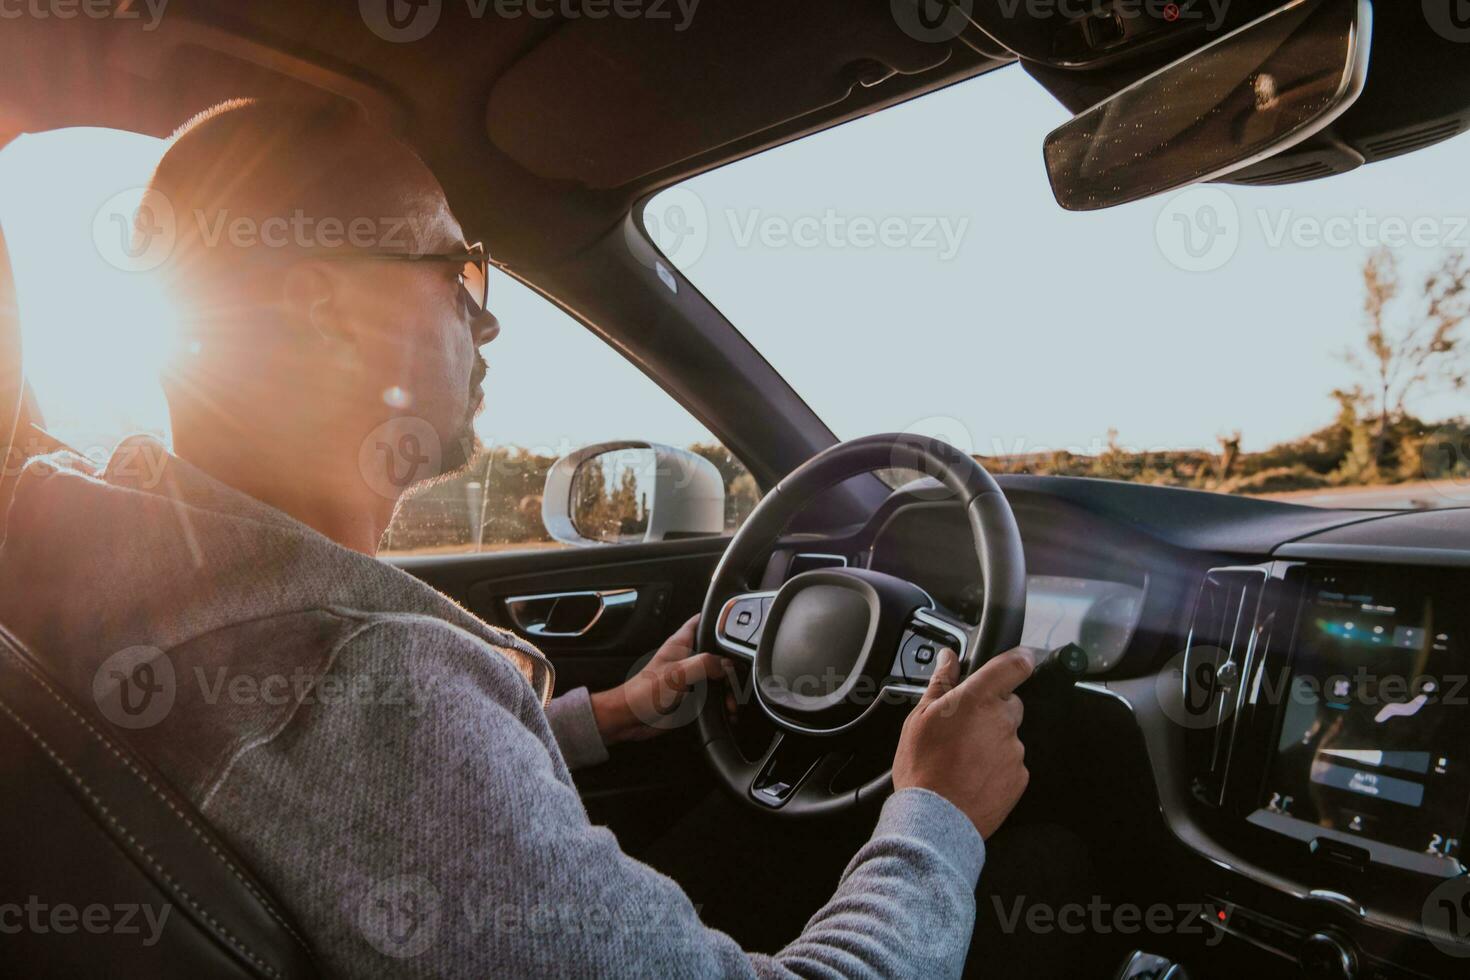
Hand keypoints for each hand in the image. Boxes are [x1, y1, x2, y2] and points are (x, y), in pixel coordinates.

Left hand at [589, 614, 730, 745]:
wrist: (631, 719)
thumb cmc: (643, 693)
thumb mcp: (676, 674)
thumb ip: (704, 664)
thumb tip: (727, 666)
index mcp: (681, 644)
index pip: (703, 621)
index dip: (720, 620)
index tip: (737, 628)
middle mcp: (688, 659)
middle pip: (718, 653)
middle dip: (731, 665)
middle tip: (736, 678)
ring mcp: (691, 678)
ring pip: (719, 677)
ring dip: (729, 689)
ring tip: (732, 700)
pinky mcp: (692, 697)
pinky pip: (714, 697)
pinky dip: (723, 704)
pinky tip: (727, 711)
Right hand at [892, 646, 1033, 839]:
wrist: (935, 818)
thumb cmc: (923, 767)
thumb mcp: (919, 717)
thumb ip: (941, 682)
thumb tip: (948, 658)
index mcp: (978, 699)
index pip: (1015, 665)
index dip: (1020, 659)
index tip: (1019, 660)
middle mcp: (1002, 721)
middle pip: (1010, 703)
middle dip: (992, 710)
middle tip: (964, 727)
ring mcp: (1014, 750)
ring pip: (1009, 735)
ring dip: (992, 741)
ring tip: (964, 758)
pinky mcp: (1020, 777)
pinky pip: (1012, 763)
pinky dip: (997, 766)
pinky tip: (973, 775)